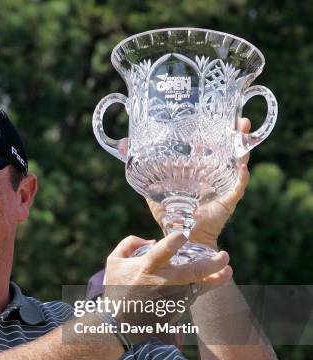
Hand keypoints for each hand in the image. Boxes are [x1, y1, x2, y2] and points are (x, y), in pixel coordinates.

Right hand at [102, 233, 231, 325]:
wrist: (117, 323)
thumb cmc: (115, 289)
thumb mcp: (113, 261)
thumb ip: (130, 243)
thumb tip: (152, 240)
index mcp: (146, 267)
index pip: (165, 250)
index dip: (177, 239)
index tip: (184, 235)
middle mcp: (163, 282)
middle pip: (194, 271)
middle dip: (213, 263)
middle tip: (224, 255)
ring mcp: (172, 297)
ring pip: (200, 287)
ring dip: (216, 279)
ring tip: (226, 271)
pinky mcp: (176, 309)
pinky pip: (194, 296)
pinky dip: (203, 288)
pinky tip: (211, 281)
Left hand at [143, 118, 251, 248]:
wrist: (181, 237)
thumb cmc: (170, 214)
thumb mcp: (153, 190)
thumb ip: (142, 172)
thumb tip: (123, 149)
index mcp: (199, 171)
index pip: (209, 147)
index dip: (214, 131)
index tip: (215, 114)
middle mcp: (214, 176)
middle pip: (228, 151)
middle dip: (235, 134)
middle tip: (239, 118)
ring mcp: (222, 188)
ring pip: (237, 164)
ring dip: (243, 149)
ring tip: (244, 133)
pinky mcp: (227, 202)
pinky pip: (237, 189)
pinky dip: (241, 179)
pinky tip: (242, 168)